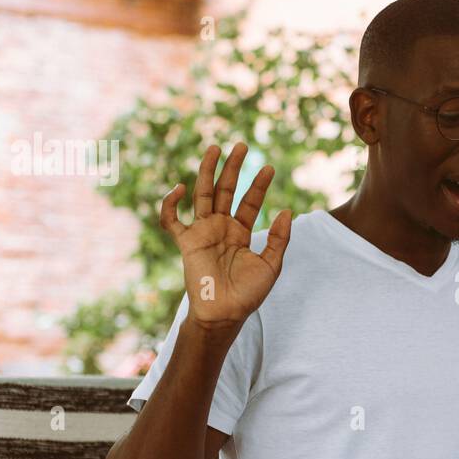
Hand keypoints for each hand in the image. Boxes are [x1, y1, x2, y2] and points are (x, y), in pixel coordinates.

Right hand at [159, 143, 291, 332]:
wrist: (225, 314)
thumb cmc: (248, 294)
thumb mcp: (271, 265)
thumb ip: (279, 238)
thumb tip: (287, 211)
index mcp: (240, 232)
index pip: (249, 201)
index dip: (259, 184)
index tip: (269, 167)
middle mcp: (220, 228)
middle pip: (225, 190)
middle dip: (232, 168)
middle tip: (241, 145)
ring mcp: (202, 233)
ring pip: (202, 195)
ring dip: (207, 171)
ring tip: (215, 148)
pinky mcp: (186, 242)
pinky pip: (172, 220)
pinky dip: (171, 203)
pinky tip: (180, 188)